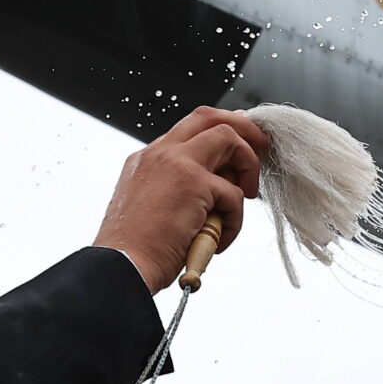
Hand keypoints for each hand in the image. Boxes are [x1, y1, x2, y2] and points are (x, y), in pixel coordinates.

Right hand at [93, 107, 268, 292]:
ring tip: (245, 199)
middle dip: (243, 128)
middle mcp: (160, 153)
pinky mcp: (194, 184)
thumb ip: (177, 187)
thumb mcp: (151, 205)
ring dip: (248, 166)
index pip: (191, 129)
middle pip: (209, 116)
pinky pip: (234, 192)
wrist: (120, 267)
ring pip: (228, 138)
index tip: (240, 144)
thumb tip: (215, 184)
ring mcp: (176, 164)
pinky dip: (236, 218)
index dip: (221, 131)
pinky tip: (220, 238)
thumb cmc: (135, 250)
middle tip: (261, 150)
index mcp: (147, 158)